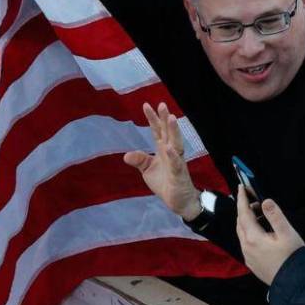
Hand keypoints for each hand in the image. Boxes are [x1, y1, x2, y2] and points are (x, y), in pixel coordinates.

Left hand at [123, 102, 201, 219]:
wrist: (179, 201)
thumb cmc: (165, 181)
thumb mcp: (148, 170)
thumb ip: (139, 160)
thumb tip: (126, 155)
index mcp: (163, 149)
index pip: (157, 131)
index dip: (153, 119)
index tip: (146, 105)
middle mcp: (171, 152)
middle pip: (168, 133)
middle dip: (165, 119)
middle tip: (162, 104)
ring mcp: (176, 162)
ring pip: (176, 143)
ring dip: (173, 131)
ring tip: (171, 118)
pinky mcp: (178, 174)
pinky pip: (176, 164)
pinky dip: (173, 156)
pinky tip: (169, 148)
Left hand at [234, 185, 303, 285]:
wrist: (295, 283)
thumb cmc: (293, 257)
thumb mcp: (287, 233)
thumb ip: (275, 216)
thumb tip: (265, 201)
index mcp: (253, 238)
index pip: (243, 214)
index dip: (242, 200)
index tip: (240, 187)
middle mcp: (247, 248)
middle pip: (240, 224)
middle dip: (244, 210)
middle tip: (254, 200)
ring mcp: (248, 257)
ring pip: (242, 234)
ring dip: (246, 222)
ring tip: (258, 214)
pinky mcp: (252, 264)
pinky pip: (245, 244)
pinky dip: (248, 233)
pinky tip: (259, 232)